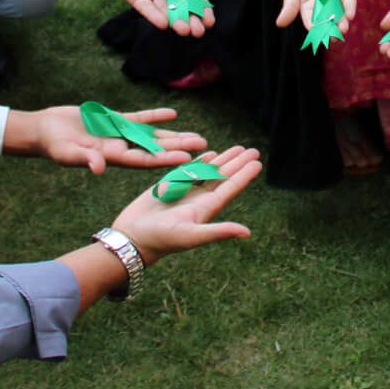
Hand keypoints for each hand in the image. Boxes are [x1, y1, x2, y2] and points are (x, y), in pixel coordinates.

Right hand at [13, 104, 207, 172]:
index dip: (166, 160)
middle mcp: (121, 147)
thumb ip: (83, 159)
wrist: (44, 130)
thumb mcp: (67, 154)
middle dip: (179, 148)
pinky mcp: (114, 120)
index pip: (145, 160)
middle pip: (156, 149)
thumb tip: (99, 168)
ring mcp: (119, 134)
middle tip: (204, 147)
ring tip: (198, 136)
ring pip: (153, 135)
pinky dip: (155, 117)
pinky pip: (139, 118)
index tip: (187, 160)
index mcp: (113, 157)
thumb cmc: (53, 145)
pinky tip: (173, 114)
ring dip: (174, 136)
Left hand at [90, 0, 224, 37]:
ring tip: (184, 30)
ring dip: (175, 21)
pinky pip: (145, 8)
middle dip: (191, 19)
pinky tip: (163, 23)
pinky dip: (153, 15)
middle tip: (198, 32)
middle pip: (182, 6)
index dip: (202, 6)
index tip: (209, 20)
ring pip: (165, 10)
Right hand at [110, 145, 263, 262]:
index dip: (244, 176)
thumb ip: (218, 232)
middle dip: (238, 163)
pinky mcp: (168, 186)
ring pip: (208, 172)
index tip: (258, 162)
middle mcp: (198, 200)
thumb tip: (247, 233)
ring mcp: (184, 193)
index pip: (230, 188)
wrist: (132, 237)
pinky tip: (210, 154)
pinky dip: (200, 161)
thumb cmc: (161, 240)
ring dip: (223, 160)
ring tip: (237, 148)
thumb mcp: (191, 235)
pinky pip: (188, 170)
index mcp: (206, 209)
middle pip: (223, 177)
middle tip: (254, 150)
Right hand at [277, 0, 356, 29]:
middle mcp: (325, 8)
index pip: (312, 22)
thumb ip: (290, 3)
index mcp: (309, 8)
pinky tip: (349, 15)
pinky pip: (350, 1)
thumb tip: (279, 24)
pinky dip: (350, 8)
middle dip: (331, 30)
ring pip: (341, 15)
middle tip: (333, 37)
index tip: (316, 33)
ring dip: (342, 23)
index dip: (315, 29)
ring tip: (342, 29)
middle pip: (328, 23)